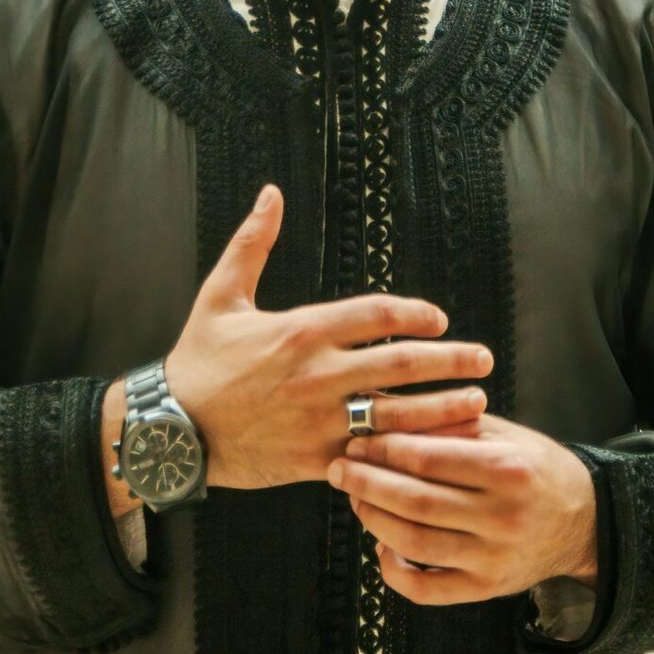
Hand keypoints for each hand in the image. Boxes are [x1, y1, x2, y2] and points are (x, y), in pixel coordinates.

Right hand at [158, 185, 495, 491]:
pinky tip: (435, 453)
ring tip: (478, 404)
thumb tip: (271, 193)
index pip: (376, 315)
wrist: (170, 430)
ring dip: (442, 409)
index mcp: (301, 330)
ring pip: (395, 415)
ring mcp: (317, 420)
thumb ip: (253, 243)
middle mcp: (316, 374)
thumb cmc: (197, 360)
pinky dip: (405, 453)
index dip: (415, 316)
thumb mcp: (221, 295)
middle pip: (400, 365)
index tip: (439, 320)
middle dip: (449, 361)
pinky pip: (371, 456)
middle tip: (483, 359)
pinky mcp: (313, 459)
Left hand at [327, 412, 599, 606]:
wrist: (584, 520)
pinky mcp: (486, 589)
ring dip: (373, 520)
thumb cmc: (536, 469)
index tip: (356, 440)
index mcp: (509, 469)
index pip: (428, 459)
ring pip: (414, 544)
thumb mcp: (504, 434)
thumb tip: (389, 419)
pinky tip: (381, 546)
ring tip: (355, 498)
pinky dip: (395, 571)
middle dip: (367, 483)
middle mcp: (502, 517)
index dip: (384, 450)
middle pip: (416, 502)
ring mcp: (493, 558)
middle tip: (339, 468)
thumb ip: (451, 426)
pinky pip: (427, 590)